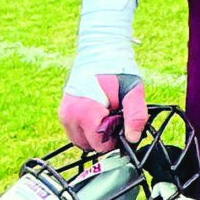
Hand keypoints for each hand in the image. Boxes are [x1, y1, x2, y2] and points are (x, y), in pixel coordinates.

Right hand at [62, 0, 147, 150]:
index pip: (100, 146)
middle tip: (116, 117)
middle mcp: (70, 116)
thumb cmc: (117, 70)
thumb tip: (133, 138)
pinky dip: (89, 130)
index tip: (123, 124)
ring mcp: (64, 115)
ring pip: (82, 142)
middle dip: (106, 137)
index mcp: (85, 112)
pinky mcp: (63, 114)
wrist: (99, 52)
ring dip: (97, 135)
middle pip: (91, 146)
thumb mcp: (133, 91)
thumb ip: (136, 115)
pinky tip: (99, 114)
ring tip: (108, 114)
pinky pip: (76, 133)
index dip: (116, 140)